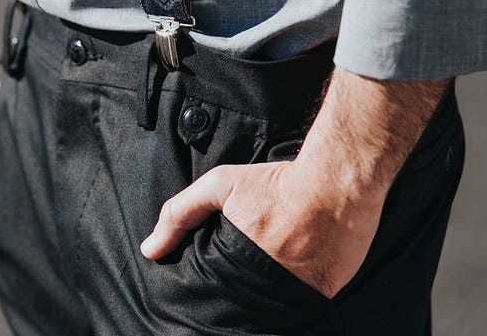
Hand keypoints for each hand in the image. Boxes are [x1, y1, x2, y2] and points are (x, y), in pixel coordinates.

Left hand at [139, 155, 386, 298]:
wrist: (336, 183)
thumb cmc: (276, 184)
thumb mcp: (220, 186)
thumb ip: (180, 213)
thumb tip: (150, 249)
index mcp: (233, 267)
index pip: (212, 292)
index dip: (211, 287)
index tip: (214, 276)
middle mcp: (263, 288)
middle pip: (241, 301)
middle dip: (238, 289)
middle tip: (244, 269)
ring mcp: (296, 293)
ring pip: (272, 305)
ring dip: (267, 290)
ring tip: (272, 265)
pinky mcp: (324, 293)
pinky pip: (304, 302)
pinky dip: (297, 290)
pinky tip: (296, 267)